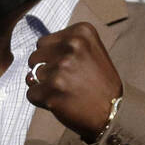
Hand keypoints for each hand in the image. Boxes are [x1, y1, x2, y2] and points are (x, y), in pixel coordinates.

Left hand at [24, 21, 121, 139]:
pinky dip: (41, 101)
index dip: (52, 58)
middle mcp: (72, 45)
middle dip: (44, 69)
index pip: (44, 42)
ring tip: (65, 91)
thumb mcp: (91, 51)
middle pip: (35, 56)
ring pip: (32, 75)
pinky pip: (31, 93)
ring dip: (44, 86)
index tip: (70, 68)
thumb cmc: (99, 83)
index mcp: (81, 32)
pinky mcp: (52, 88)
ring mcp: (61, 67)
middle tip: (65, 81)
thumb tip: (33, 60)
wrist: (113, 112)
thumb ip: (64, 46)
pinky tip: (59, 102)